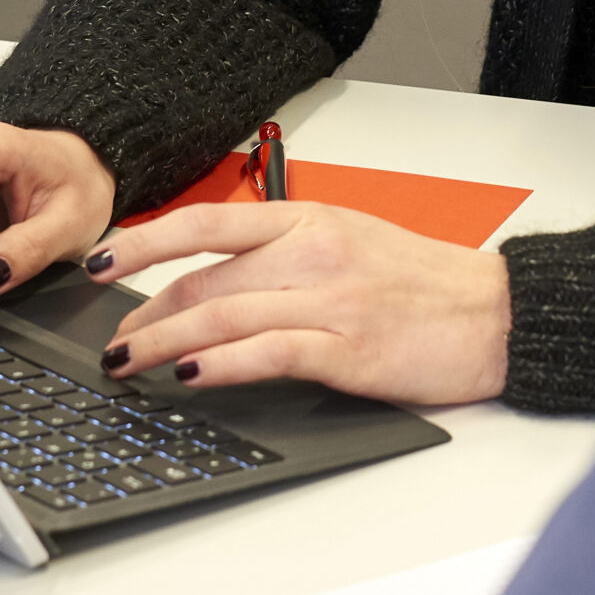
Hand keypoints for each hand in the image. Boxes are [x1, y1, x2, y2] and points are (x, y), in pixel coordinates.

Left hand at [87, 200, 511, 404]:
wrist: (495, 312)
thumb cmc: (423, 282)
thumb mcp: (347, 242)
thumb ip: (282, 256)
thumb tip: (212, 283)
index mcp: (308, 219)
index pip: (205, 222)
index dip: (142, 242)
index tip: (99, 263)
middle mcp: (312, 252)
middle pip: (203, 278)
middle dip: (144, 314)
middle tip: (112, 342)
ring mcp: (331, 299)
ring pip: (223, 313)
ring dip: (164, 342)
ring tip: (129, 364)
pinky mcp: (350, 348)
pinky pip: (270, 351)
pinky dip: (224, 362)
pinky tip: (192, 374)